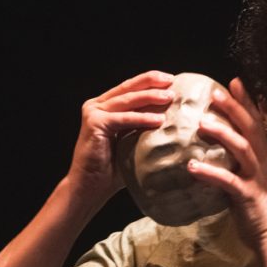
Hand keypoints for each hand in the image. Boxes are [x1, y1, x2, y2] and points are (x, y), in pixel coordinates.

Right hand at [66, 70, 173, 205]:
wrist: (91, 186)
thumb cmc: (114, 169)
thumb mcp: (133, 142)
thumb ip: (146, 128)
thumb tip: (176, 122)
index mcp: (106, 107)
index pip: (130, 88)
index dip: (150, 81)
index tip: (171, 79)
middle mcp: (97, 105)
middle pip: (128, 87)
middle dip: (151, 82)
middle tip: (172, 81)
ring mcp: (93, 112)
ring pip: (127, 100)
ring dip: (150, 97)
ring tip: (169, 97)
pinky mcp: (94, 123)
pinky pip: (123, 119)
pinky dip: (141, 118)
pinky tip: (159, 120)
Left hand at [188, 77, 266, 249]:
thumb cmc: (257, 211)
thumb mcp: (248, 181)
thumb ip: (234, 165)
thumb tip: (210, 153)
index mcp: (262, 158)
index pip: (254, 123)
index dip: (245, 102)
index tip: (233, 82)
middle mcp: (262, 163)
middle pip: (250, 128)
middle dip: (234, 108)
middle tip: (215, 92)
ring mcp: (257, 179)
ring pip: (242, 149)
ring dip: (223, 134)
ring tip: (202, 123)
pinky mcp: (248, 196)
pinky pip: (228, 182)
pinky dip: (210, 173)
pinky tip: (192, 167)